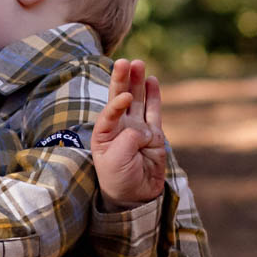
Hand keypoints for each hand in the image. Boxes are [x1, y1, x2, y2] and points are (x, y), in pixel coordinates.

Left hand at [91, 59, 165, 209]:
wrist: (135, 195)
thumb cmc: (119, 178)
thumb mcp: (117, 159)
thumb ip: (130, 139)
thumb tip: (147, 129)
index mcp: (103, 133)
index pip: (109, 111)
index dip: (116, 102)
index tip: (125, 98)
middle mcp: (119, 127)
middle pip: (120, 98)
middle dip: (122, 80)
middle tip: (125, 61)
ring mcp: (137, 128)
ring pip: (138, 100)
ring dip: (137, 82)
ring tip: (138, 63)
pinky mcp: (154, 134)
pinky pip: (153, 111)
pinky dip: (153, 96)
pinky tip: (152, 80)